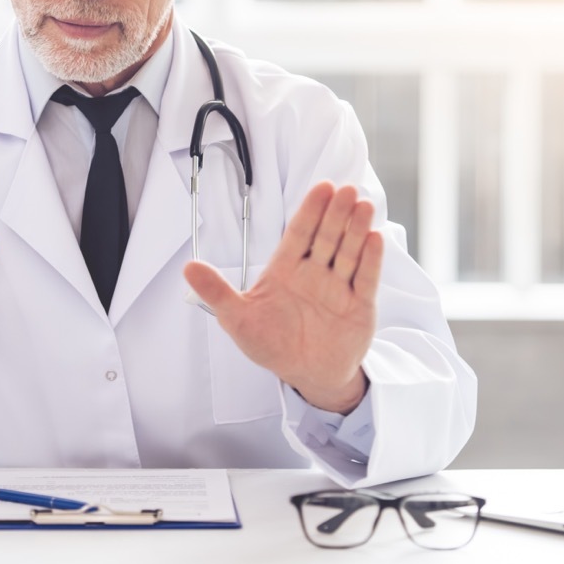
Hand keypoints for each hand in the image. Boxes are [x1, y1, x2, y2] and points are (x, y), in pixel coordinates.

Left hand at [183, 181, 381, 413]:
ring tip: (362, 205)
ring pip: (348, 252)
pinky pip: (365, 278)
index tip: (322, 187)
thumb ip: (216, 292)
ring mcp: (338, 287)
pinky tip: (374, 238)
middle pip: (326, 237)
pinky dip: (370, 259)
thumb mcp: (238, 319)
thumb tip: (188, 268)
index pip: (299, 233)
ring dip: (356, 229)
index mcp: (286, 269)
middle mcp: (314, 273)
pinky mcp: (359, 305)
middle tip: (345, 189)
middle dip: (335, 214)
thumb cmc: (271, 345)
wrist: (308, 375)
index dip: (310, 210)